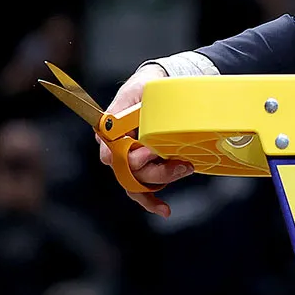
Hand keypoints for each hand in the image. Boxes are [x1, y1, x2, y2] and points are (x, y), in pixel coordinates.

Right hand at [99, 64, 193, 217]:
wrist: (159, 85)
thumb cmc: (145, 86)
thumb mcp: (137, 90)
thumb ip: (124, 107)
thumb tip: (112, 124)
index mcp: (109, 131)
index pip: (111, 155)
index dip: (133, 157)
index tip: (153, 151)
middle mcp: (116, 150)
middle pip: (129, 174)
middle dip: (156, 171)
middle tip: (181, 163)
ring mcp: (130, 161)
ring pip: (138, 184)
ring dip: (163, 181)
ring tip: (184, 168)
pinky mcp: (144, 167)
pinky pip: (143, 190)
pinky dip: (152, 201)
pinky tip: (164, 209)